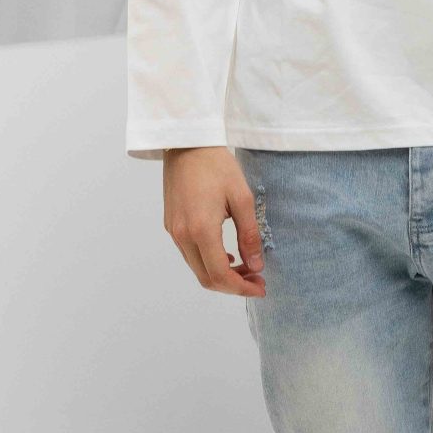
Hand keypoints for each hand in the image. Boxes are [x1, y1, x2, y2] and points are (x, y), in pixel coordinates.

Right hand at [161, 145, 265, 296]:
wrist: (187, 144)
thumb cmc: (217, 166)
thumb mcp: (242, 198)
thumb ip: (250, 235)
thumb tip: (256, 265)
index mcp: (201, 230)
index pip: (221, 275)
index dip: (242, 288)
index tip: (261, 287)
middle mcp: (183, 236)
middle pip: (207, 278)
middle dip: (233, 285)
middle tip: (257, 279)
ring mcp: (174, 232)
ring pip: (197, 269)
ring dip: (221, 274)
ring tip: (245, 267)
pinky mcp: (171, 225)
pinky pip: (190, 255)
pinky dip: (208, 262)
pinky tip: (226, 254)